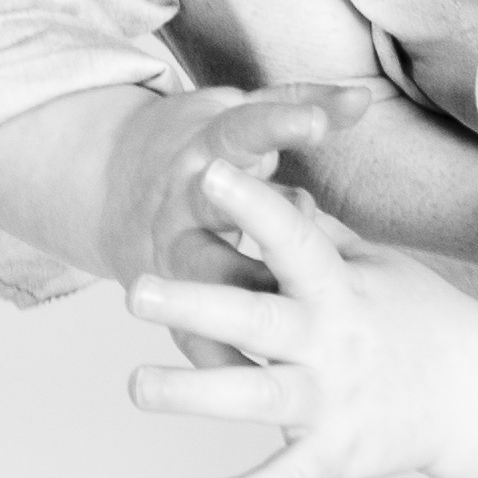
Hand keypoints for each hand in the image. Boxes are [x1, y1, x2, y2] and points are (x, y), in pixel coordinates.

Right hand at [96, 85, 370, 363]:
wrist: (112, 184)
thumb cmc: (208, 147)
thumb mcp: (243, 116)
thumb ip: (302, 106)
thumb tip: (364, 98)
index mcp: (207, 146)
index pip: (244, 130)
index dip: (281, 124)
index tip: (319, 121)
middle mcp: (183, 198)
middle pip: (209, 204)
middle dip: (243, 206)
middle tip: (291, 210)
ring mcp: (168, 253)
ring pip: (198, 273)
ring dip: (231, 291)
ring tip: (277, 315)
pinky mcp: (166, 301)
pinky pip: (191, 337)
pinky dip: (222, 360)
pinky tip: (263, 379)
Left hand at [128, 159, 477, 477]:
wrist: (476, 388)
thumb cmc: (414, 314)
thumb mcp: (374, 264)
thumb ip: (318, 233)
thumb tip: (272, 187)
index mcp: (339, 288)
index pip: (293, 241)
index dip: (255, 207)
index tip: (211, 172)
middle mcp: (331, 343)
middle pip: (256, 322)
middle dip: (196, 306)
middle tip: (137, 289)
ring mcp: (332, 402)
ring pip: (254, 398)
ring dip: (193, 393)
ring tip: (136, 384)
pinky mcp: (335, 456)